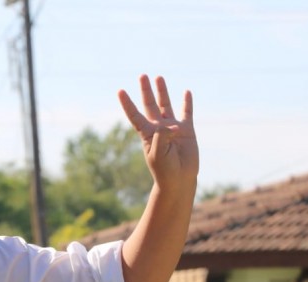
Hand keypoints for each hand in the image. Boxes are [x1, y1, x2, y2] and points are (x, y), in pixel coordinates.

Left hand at [118, 75, 198, 192]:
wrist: (179, 179)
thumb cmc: (164, 169)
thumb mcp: (158, 154)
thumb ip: (161, 137)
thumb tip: (170, 124)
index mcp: (147, 133)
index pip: (135, 115)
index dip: (127, 103)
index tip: (120, 91)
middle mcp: (158, 128)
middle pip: (150, 105)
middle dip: (145, 90)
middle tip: (142, 76)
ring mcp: (172, 128)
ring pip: (166, 105)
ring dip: (162, 92)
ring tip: (158, 77)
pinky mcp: (187, 130)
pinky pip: (186, 113)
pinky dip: (187, 103)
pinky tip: (186, 92)